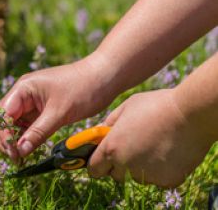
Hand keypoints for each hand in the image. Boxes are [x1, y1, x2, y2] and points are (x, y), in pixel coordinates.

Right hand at [0, 52, 116, 162]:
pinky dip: (27, 136)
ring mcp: (32, 100)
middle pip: (4, 119)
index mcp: (23, 88)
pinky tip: (29, 148)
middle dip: (6, 138)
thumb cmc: (82, 89)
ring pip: (15, 123)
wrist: (104, 76)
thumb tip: (19, 151)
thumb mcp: (59, 113)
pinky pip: (28, 124)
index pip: (3, 114)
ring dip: (15, 139)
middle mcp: (23, 93)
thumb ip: (38, 133)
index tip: (13, 153)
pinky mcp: (41, 107)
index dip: (4, 135)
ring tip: (21, 157)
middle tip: (14, 158)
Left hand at [88, 89, 213, 187]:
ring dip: (140, 167)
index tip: (103, 158)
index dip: (97, 163)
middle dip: (119, 164)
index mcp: (112, 148)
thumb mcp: (125, 107)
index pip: (94, 168)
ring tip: (153, 144)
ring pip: (137, 177)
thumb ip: (109, 124)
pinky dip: (161, 169)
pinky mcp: (168, 180)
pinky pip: (158, 178)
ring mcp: (148, 175)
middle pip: (115, 175)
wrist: (190, 114)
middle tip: (132, 147)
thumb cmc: (156, 105)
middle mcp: (127, 166)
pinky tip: (167, 151)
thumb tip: (101, 133)